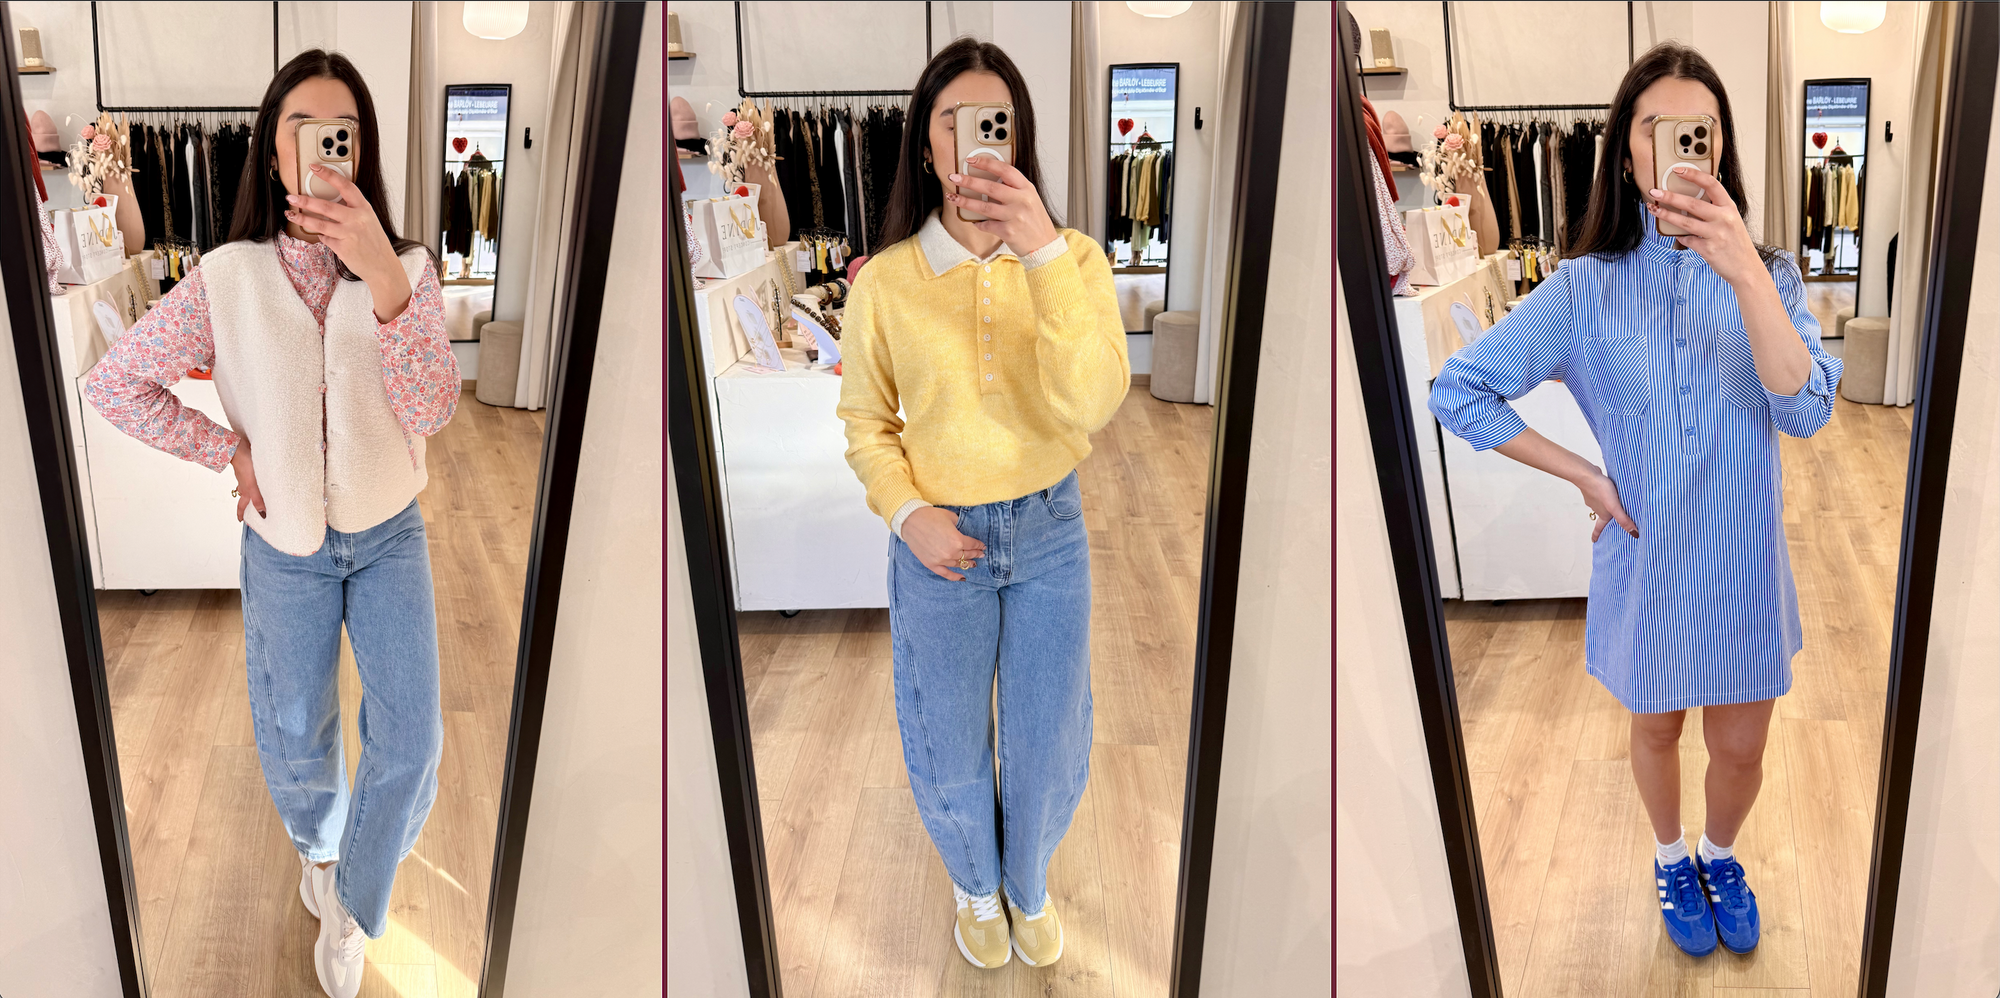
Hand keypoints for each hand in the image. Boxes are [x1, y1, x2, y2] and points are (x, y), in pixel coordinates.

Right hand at [230, 438, 265, 521]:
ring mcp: (247, 476)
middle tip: (256, 510)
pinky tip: (265, 479)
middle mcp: (245, 485)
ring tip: (266, 495)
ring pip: (251, 488)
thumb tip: (262, 512)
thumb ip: (257, 498)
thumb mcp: (252, 485)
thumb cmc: (244, 466)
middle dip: (250, 504)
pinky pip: (255, 478)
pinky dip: (259, 482)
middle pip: (247, 497)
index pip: (242, 505)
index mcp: (245, 491)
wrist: (239, 449)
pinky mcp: (250, 468)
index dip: (241, 514)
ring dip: (257, 493)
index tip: (241, 521)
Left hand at [287, 165, 410, 314]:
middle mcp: (357, 219)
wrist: (383, 267)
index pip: (345, 186)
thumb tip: (329, 205)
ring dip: (302, 218)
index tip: (315, 167)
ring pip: (319, 224)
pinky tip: (322, 235)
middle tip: (291, 197)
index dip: (329, 175)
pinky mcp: (343, 248)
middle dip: (305, 201)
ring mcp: (349, 234)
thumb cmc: (375, 243)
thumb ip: (352, 211)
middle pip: (326, 206)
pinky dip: (322, 236)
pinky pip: (325, 238)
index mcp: (364, 208)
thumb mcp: (368, 221)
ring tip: (291, 215)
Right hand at [902, 506, 986, 580]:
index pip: (972, 545)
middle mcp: (951, 552)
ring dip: (967, 564)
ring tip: (973, 563)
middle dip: (975, 554)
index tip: (982, 546)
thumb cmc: (930, 516)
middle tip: (980, 554)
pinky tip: (962, 577)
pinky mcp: (931, 564)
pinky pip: (945, 574)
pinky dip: (954, 577)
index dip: (979, 545)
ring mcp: (941, 560)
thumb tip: (963, 529)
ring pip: (958, 564)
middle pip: (967, 555)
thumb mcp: (950, 517)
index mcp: (958, 540)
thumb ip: (959, 525)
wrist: (910, 520)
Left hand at [946, 157, 1059, 251]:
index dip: (987, 162)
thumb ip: (1014, 189)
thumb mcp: (1030, 199)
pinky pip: (987, 225)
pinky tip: (975, 222)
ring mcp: (1015, 216)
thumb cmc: (1035, 222)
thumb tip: (988, 181)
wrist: (1044, 246)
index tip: (971, 160)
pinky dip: (979, 224)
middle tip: (954, 177)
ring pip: (984, 206)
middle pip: (990, 187)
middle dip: (969, 181)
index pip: (1005, 170)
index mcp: (1027, 189)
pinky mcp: (1009, 232)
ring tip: (953, 198)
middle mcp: (1022, 200)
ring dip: (965, 202)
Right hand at [1577, 467, 1638, 541]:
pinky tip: (1613, 489)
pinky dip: (1607, 494)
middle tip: (1609, 522)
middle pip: (1602, 516)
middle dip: (1606, 520)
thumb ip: (1624, 519)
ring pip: (1603, 504)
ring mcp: (1596, 498)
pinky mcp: (1596, 488)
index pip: (1599, 528)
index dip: (1597, 535)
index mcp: (1602, 514)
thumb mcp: (1614, 507)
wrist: (1588, 475)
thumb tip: (1634, 533)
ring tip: (1616, 503)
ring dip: (1608, 505)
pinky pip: (1603, 494)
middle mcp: (1598, 507)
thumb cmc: (1599, 490)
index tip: (1594, 541)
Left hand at [1644, 165, 1763, 286]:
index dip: (1694, 175)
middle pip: (1692, 204)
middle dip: (1670, 197)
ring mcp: (1716, 234)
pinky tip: (1676, 235)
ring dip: (1666, 215)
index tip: (1678, 170)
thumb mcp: (1731, 221)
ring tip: (1654, 210)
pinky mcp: (1708, 250)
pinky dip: (1679, 237)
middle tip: (1655, 192)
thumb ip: (1715, 210)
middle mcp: (1724, 218)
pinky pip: (1687, 240)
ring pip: (1685, 222)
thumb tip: (1688, 202)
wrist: (1746, 268)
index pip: (1711, 184)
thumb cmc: (1736, 243)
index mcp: (1729, 207)